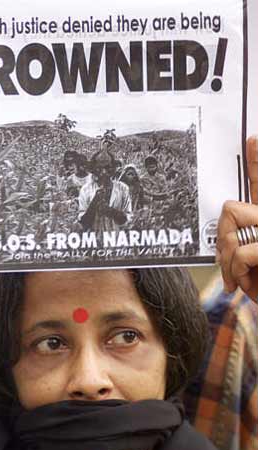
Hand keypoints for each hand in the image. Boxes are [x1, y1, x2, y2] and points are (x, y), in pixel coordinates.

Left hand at [216, 136, 257, 300]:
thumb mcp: (248, 261)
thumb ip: (237, 240)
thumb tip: (223, 232)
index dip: (257, 161)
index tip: (252, 140)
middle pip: (230, 207)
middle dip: (221, 240)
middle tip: (228, 263)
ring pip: (232, 223)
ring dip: (227, 259)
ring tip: (240, 276)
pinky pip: (240, 252)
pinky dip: (236, 274)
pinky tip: (246, 284)